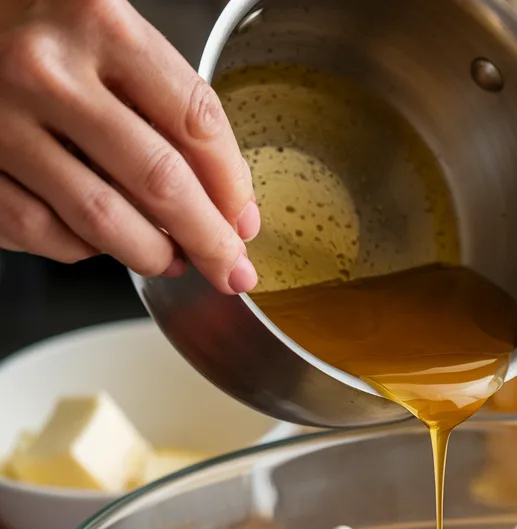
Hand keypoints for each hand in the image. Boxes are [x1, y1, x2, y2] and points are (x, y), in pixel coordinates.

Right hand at [0, 0, 258, 293]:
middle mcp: (47, 69)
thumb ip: (173, 109)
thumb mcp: (116, 42)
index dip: (232, 187)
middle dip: (208, 240)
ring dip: (152, 255)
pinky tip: (99, 241)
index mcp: (101, 24)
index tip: (244, 222)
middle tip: (230, 268)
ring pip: (103, 219)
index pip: (196, 123)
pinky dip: (83, 250)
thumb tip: (231, 210)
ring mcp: (1, 118)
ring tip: (171, 260)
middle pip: (159, 182)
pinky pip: (43, 232)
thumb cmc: (48, 33)